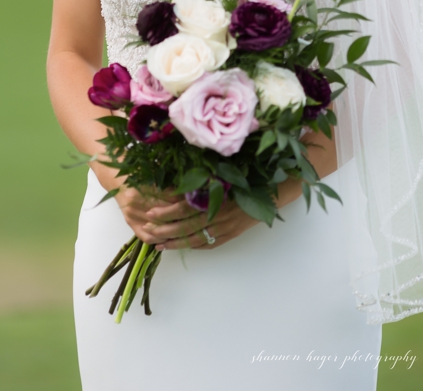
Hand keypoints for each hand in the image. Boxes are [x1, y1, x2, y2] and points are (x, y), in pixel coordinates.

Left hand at [114, 183, 264, 250]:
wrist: (274, 192)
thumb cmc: (249, 179)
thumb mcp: (225, 176)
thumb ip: (204, 182)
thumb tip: (177, 186)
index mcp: (216, 197)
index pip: (184, 207)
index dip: (166, 212)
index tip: (150, 214)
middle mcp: (219, 214)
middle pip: (186, 225)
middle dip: (165, 230)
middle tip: (148, 232)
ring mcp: (226, 227)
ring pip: (196, 238)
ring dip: (175, 243)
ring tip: (159, 245)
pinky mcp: (232, 234)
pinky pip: (210, 244)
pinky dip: (196, 246)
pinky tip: (184, 247)